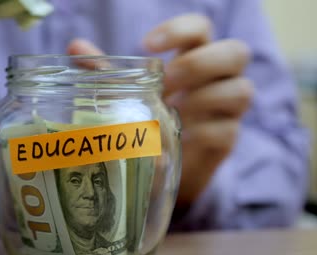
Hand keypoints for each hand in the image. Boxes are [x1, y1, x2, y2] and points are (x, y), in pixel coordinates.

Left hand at [67, 14, 253, 208]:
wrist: (164, 164)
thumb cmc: (149, 118)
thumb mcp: (129, 94)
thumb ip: (107, 72)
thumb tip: (76, 46)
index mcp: (195, 56)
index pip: (201, 29)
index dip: (180, 30)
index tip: (146, 45)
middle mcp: (220, 78)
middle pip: (236, 52)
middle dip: (199, 65)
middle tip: (165, 83)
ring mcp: (228, 109)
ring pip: (240, 90)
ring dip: (201, 100)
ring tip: (169, 113)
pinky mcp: (227, 139)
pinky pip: (225, 130)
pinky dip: (198, 133)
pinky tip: (176, 139)